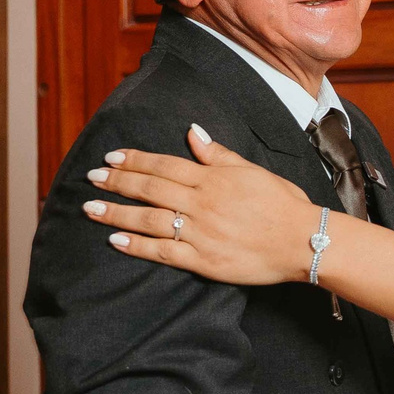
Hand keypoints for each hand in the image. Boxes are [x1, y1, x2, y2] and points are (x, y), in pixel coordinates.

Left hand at [85, 126, 319, 285]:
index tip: (111, 157)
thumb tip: (193, 132)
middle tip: (91, 177)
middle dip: (117, 181)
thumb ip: (218, 154)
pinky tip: (115, 240)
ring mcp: (200, 233)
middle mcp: (202, 203)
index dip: (135, 160)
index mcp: (213, 179)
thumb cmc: (283, 203)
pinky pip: (163, 252)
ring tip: (90, 207)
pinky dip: (137, 246)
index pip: (164, 165)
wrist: (303, 241)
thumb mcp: (252, 170)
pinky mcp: (203, 260)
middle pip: (150, 189)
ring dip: (116, 212)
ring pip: (149, 220)